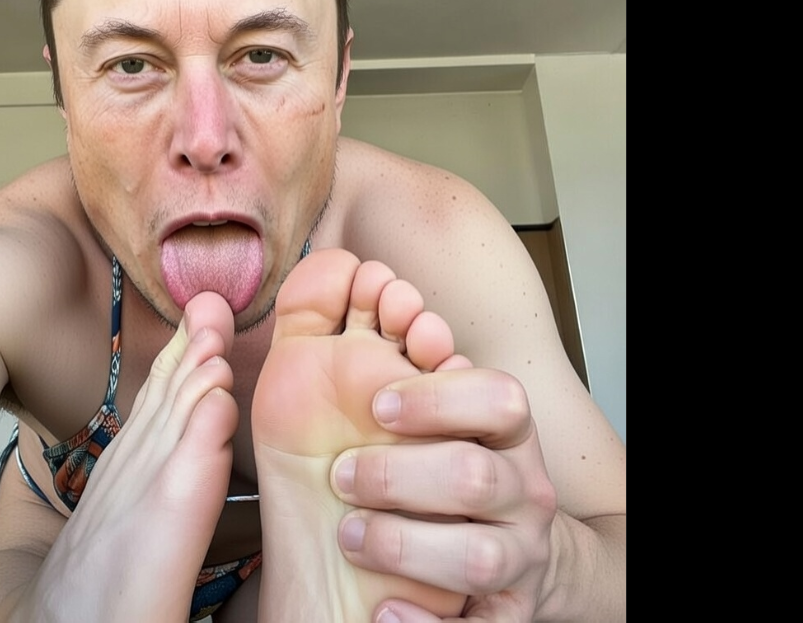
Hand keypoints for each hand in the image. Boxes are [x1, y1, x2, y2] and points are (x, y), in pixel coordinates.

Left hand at [330, 365, 556, 621]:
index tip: (377, 404)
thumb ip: (390, 346)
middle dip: (397, 476)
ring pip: (477, 555)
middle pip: (475, 476)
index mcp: (507, 430)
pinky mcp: (506, 612)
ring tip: (351, 535)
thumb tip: (349, 276)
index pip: (497, 398)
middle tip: (341, 475)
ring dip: (402, 544)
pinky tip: (385, 610)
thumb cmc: (443, 460)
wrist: (507, 545)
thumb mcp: (426, 403)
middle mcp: (524, 490)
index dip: (437, 398)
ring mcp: (519, 554)